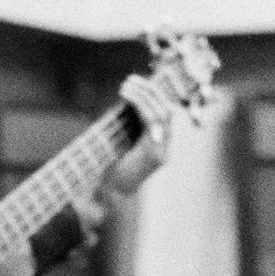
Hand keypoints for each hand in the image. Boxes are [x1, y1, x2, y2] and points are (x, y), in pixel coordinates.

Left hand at [106, 74, 175, 194]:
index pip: (163, 112)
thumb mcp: (120, 142)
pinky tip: (128, 95)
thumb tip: (127, 96)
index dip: (154, 93)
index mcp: (158, 145)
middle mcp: (164, 148)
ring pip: (162, 113)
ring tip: (126, 85)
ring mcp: (162, 152)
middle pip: (166, 109)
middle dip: (150, 90)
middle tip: (130, 79)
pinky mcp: (155, 155)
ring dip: (144, 94)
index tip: (138, 80)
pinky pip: (153, 122)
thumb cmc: (110, 170)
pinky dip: (140, 104)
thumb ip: (128, 124)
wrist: (107, 196)